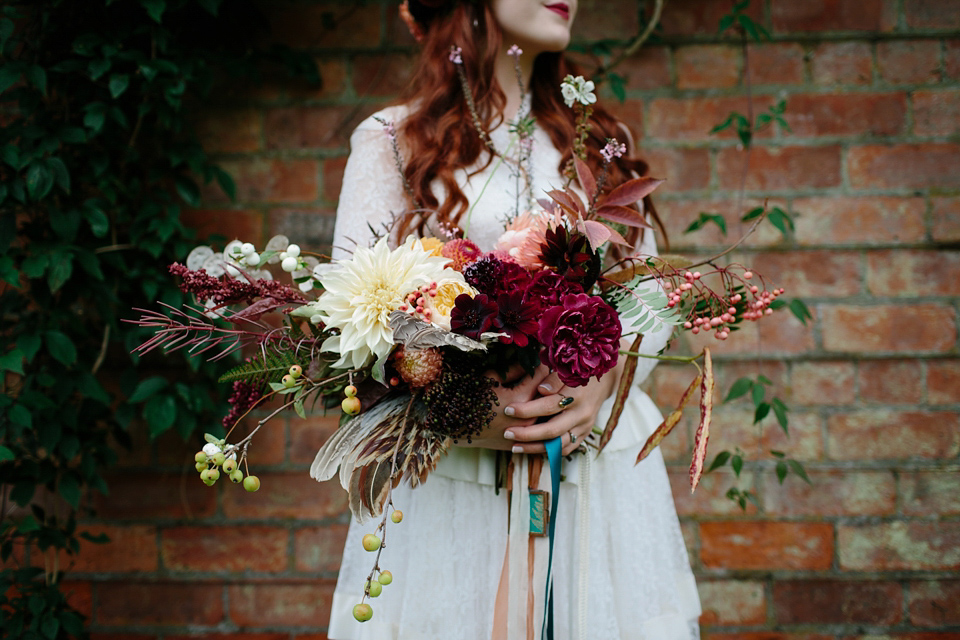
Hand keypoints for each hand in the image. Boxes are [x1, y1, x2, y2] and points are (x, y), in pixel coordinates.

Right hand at [455, 363, 553, 449]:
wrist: (456, 428)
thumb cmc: (470, 399)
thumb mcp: (490, 379)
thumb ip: (514, 370)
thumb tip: (531, 361)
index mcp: (519, 399)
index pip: (541, 376)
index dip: (543, 364)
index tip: (542, 358)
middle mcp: (528, 418)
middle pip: (550, 396)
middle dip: (550, 382)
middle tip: (549, 372)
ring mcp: (526, 434)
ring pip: (549, 415)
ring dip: (549, 401)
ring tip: (546, 390)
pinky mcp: (523, 443)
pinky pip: (541, 430)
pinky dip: (544, 419)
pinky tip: (542, 410)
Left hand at [506, 345, 628, 455]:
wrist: (604, 379)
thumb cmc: (577, 370)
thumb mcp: (566, 369)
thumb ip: (553, 378)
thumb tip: (541, 390)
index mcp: (576, 395)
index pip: (548, 406)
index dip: (527, 409)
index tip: (508, 409)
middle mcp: (582, 413)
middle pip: (552, 430)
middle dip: (527, 434)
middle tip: (507, 433)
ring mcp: (584, 426)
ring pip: (559, 444)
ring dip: (535, 447)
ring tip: (514, 447)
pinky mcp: (584, 434)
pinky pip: (566, 449)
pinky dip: (549, 451)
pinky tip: (531, 449)